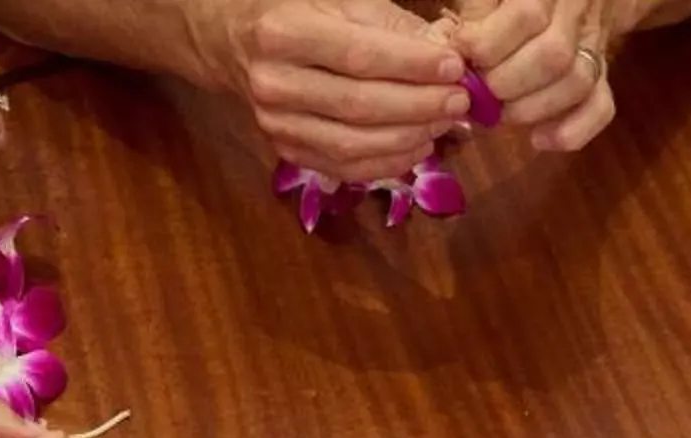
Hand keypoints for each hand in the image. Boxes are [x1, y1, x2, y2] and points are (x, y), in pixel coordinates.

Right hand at [214, 0, 472, 184]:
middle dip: (419, 105)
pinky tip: (418, 147)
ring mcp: (275, 124)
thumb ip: (388, 22)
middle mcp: (272, 82)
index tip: (454, 67)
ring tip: (445, 122)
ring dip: (409, 138)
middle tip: (459, 99)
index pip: (359, 55)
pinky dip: (387, 163)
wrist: (231, 37)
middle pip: (358, 105)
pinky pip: (343, 168)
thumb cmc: (295, 7)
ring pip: (352, 144)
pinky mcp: (284, 150)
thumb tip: (446, 52)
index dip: (412, 65)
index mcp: (281, 32)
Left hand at [455, 0, 616, 150]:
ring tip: (503, 113)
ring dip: (533, 109)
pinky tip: (539, 139)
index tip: (465, 56)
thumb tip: (458, 50)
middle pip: (554, 56)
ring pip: (578, 83)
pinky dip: (572, 131)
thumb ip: (478, 10)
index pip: (527, 15)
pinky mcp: (603, 75)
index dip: (489, 44)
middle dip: (508, 83)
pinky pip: (601, 107)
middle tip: (483, 91)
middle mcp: (580, 11)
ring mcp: (595, 45)